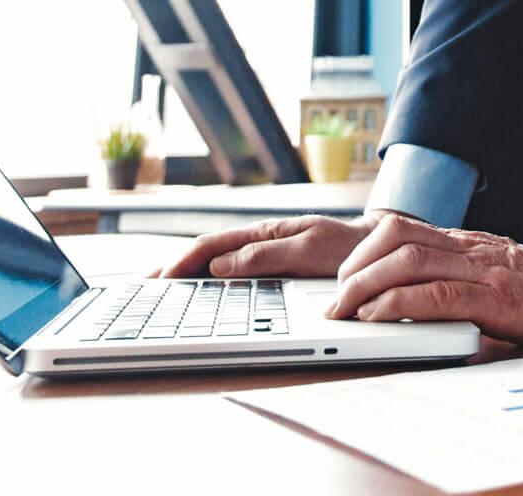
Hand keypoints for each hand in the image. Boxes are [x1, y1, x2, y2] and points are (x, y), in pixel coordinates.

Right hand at [147, 211, 388, 278]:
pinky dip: (207, 278)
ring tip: (159, 289)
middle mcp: (261, 240)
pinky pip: (232, 272)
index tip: (162, 277)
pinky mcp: (272, 267)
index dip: (184, 260)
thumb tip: (221, 265)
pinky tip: (196, 289)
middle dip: (174, 267)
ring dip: (186, 273)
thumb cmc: (348, 247)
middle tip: (144, 287)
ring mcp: (265, 253)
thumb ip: (266, 255)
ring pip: (216, 262)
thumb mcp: (310, 248)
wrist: (378, 246)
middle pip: (207, 252)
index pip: (214, 244)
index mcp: (266, 232)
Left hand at [326, 206, 522, 343]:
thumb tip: (407, 304)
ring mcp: (481, 268)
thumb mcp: (494, 275)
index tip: (337, 279)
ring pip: (404, 260)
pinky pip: (435, 294)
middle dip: (350, 266)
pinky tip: (379, 319)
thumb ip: (457, 280)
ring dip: (363, 286)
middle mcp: (467, 248)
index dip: (358, 250)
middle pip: (390, 236)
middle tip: (333, 300)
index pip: (397, 229)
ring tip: (345, 312)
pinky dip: (397, 304)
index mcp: (464, 243)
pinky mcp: (495, 296)